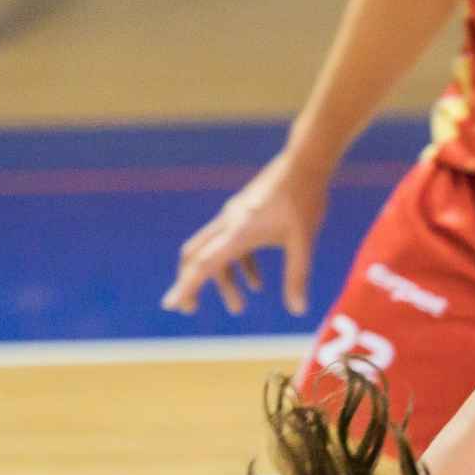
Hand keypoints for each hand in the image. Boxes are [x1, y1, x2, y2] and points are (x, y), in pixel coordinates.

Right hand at [165, 151, 329, 316]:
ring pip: (215, 251)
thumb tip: (297, 311)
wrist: (304, 163)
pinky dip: (239, 265)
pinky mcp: (244, 212)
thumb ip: (297, 277)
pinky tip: (257, 284)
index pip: (204, 265)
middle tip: (190, 309)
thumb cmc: (304, 201)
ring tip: (239, 307)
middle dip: (192, 283)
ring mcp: (234, 217)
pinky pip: (232, 243)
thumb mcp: (303, 243)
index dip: (186, 286)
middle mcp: (229, 224)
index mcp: (237, 233)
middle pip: (197, 257)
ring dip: (223, 279)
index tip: (170, 304)